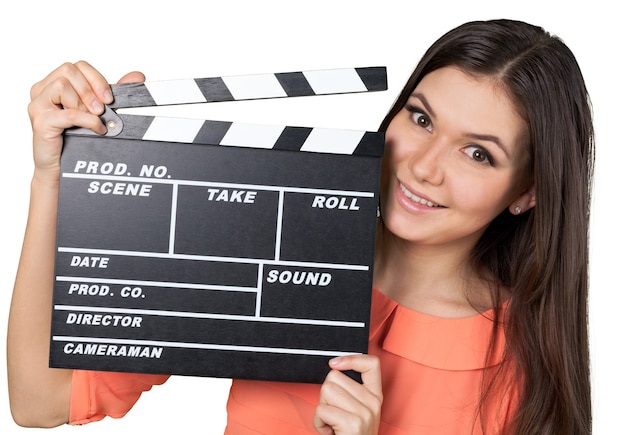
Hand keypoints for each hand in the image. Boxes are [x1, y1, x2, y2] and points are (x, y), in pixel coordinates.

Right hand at [27, 61, 143, 182]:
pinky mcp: (41, 121)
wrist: (62, 168)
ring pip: (62, 86)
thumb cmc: (76, 139)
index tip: (109, 97)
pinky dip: (87, 120)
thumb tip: (137, 76)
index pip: (77, 66)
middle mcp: (43, 90)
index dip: (96, 79)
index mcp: (54, 84)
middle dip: (91, 89)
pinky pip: (68, 112)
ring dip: (85, 102)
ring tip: (93, 118)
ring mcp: (38, 104)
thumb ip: (112, 93)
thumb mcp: (97, 112)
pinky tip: (97, 129)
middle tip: (102, 109)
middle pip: (69, 71)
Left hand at [313, 355, 382, 434]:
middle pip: (335, 377)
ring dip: (321, 409)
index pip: (371, 364)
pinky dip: (318, 422)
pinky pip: (322, 409)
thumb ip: (351, 392)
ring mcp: (365, 413)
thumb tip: (334, 367)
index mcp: (375, 396)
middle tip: (334, 414)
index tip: (335, 363)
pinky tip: (329, 432)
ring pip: (326, 390)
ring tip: (332, 423)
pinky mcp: (353, 423)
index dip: (351, 358)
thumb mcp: (356, 412)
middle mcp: (373, 403)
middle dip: (326, 395)